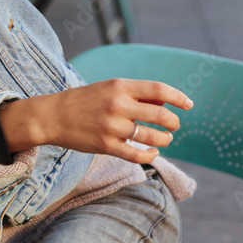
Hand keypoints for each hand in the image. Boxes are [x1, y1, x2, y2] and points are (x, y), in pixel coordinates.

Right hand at [0, 79, 192, 164]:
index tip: (188, 104)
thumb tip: (167, 102)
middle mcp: (117, 105)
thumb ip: (137, 94)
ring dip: (165, 140)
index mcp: (119, 86)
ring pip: (152, 137)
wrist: (53, 116)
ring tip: (164, 139)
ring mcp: (111, 127)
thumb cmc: (85, 100)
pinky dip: (150, 156)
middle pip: (161, 115)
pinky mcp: (106, 145)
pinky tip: (152, 153)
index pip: (159, 89)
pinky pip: (137, 155)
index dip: (178, 97)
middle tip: (174, 125)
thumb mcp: (109, 88)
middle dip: (174, 122)